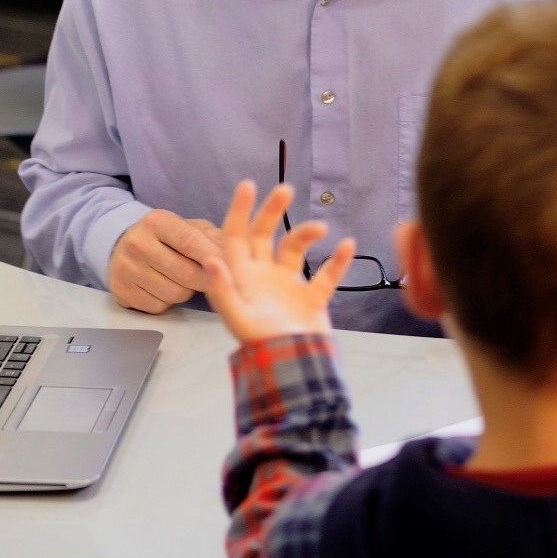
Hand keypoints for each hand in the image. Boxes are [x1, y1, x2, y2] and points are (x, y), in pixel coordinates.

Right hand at [108, 210, 222, 313]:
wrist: (124, 247)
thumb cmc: (167, 239)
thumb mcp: (188, 228)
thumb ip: (213, 238)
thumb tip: (236, 252)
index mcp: (157, 221)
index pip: (190, 242)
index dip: (212, 258)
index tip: (230, 268)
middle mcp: (137, 242)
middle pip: (185, 273)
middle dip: (204, 280)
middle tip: (212, 279)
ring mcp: (125, 267)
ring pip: (174, 293)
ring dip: (186, 292)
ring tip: (183, 279)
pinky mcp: (121, 290)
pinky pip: (158, 306)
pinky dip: (167, 302)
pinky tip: (163, 288)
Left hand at [204, 180, 354, 344]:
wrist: (296, 372)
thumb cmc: (263, 348)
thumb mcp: (238, 319)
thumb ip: (223, 290)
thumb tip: (209, 260)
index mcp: (242, 278)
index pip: (235, 237)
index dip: (239, 210)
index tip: (249, 185)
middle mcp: (263, 276)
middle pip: (265, 234)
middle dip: (273, 210)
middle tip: (285, 190)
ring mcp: (288, 286)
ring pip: (295, 249)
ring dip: (306, 233)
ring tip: (322, 229)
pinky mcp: (311, 299)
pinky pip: (326, 275)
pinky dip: (337, 261)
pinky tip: (347, 245)